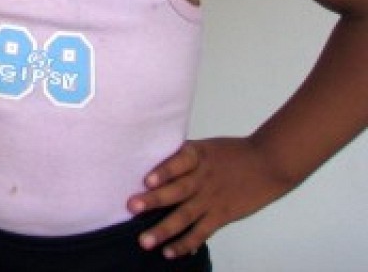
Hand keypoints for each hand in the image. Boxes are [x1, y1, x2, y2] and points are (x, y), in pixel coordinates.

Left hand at [127, 137, 293, 258]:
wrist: (269, 162)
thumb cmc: (230, 153)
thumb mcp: (205, 147)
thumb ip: (180, 157)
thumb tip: (149, 164)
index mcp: (197, 156)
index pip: (180, 161)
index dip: (164, 171)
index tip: (146, 180)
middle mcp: (203, 178)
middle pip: (178, 190)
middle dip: (154, 200)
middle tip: (131, 207)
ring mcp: (212, 199)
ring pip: (186, 215)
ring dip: (164, 229)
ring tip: (145, 241)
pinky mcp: (222, 215)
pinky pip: (202, 232)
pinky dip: (186, 243)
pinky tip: (170, 253)